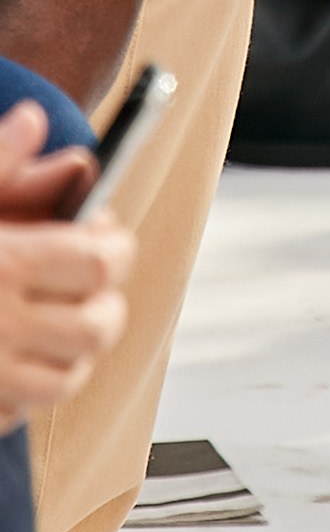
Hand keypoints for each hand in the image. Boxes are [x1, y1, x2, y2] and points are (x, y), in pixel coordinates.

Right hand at [0, 110, 131, 419]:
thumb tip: (34, 120)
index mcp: (2, 265)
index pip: (99, 262)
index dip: (115, 247)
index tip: (105, 235)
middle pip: (97, 326)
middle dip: (105, 302)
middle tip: (93, 285)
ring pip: (69, 376)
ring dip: (74, 349)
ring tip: (60, 322)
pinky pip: (21, 410)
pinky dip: (28, 389)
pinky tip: (14, 361)